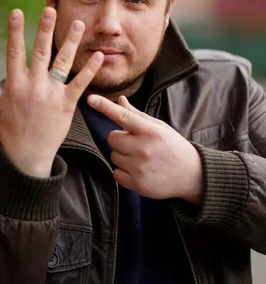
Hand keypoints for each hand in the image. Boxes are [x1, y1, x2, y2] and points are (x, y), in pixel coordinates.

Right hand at [0, 8, 103, 176]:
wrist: (28, 156)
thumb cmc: (7, 130)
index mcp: (14, 84)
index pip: (14, 51)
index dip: (15, 31)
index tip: (17, 12)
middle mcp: (34, 86)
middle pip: (41, 52)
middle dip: (45, 29)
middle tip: (51, 9)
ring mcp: (52, 94)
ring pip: (63, 63)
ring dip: (71, 42)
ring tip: (79, 23)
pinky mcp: (68, 104)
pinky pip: (80, 83)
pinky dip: (90, 70)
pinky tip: (98, 56)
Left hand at [87, 94, 203, 204]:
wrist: (191, 174)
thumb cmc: (172, 146)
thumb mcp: (158, 127)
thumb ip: (136, 115)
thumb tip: (119, 100)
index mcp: (150, 131)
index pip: (123, 116)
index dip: (105, 107)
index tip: (91, 99)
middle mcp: (144, 148)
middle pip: (112, 138)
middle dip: (120, 139)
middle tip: (135, 143)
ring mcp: (140, 167)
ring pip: (113, 156)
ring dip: (122, 155)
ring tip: (140, 157)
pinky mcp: (137, 184)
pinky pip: (116, 173)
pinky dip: (123, 171)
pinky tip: (138, 170)